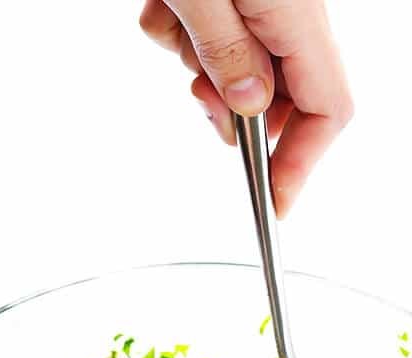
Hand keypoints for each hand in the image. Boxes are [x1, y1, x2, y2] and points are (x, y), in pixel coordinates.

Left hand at [140, 0, 352, 216]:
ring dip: (195, 61)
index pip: (325, 109)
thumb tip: (248, 105)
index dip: (301, 163)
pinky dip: (180, 32)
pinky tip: (167, 4)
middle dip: (231, 109)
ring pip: (235, 68)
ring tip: (175, 18)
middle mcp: (292, 11)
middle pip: (282, 96)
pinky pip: (208, 37)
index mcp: (297, 15)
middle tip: (199, 93)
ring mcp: (266, 4)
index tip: (274, 202)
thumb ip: (226, 52)